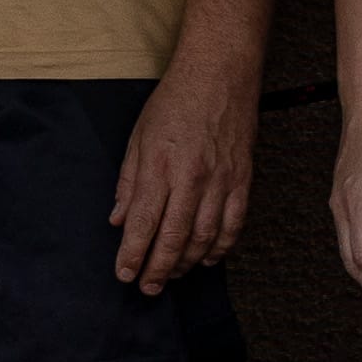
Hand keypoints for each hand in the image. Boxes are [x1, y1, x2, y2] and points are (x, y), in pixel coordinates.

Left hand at [112, 45, 256, 289]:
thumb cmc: (175, 101)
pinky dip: (220, 247)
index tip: (124, 274)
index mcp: (160, 165)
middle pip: (173, 237)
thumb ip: (129, 182)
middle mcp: (191, 177)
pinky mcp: (242, 179)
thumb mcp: (138, 136)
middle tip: (147, 287)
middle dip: (158, 268)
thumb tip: (118, 220)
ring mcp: (221, 180)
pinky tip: (207, 259)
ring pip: (204, 237)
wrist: (220, 74)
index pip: (144, 222)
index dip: (133, 253)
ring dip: (186, 262)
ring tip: (172, 275)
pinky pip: (233, 224)